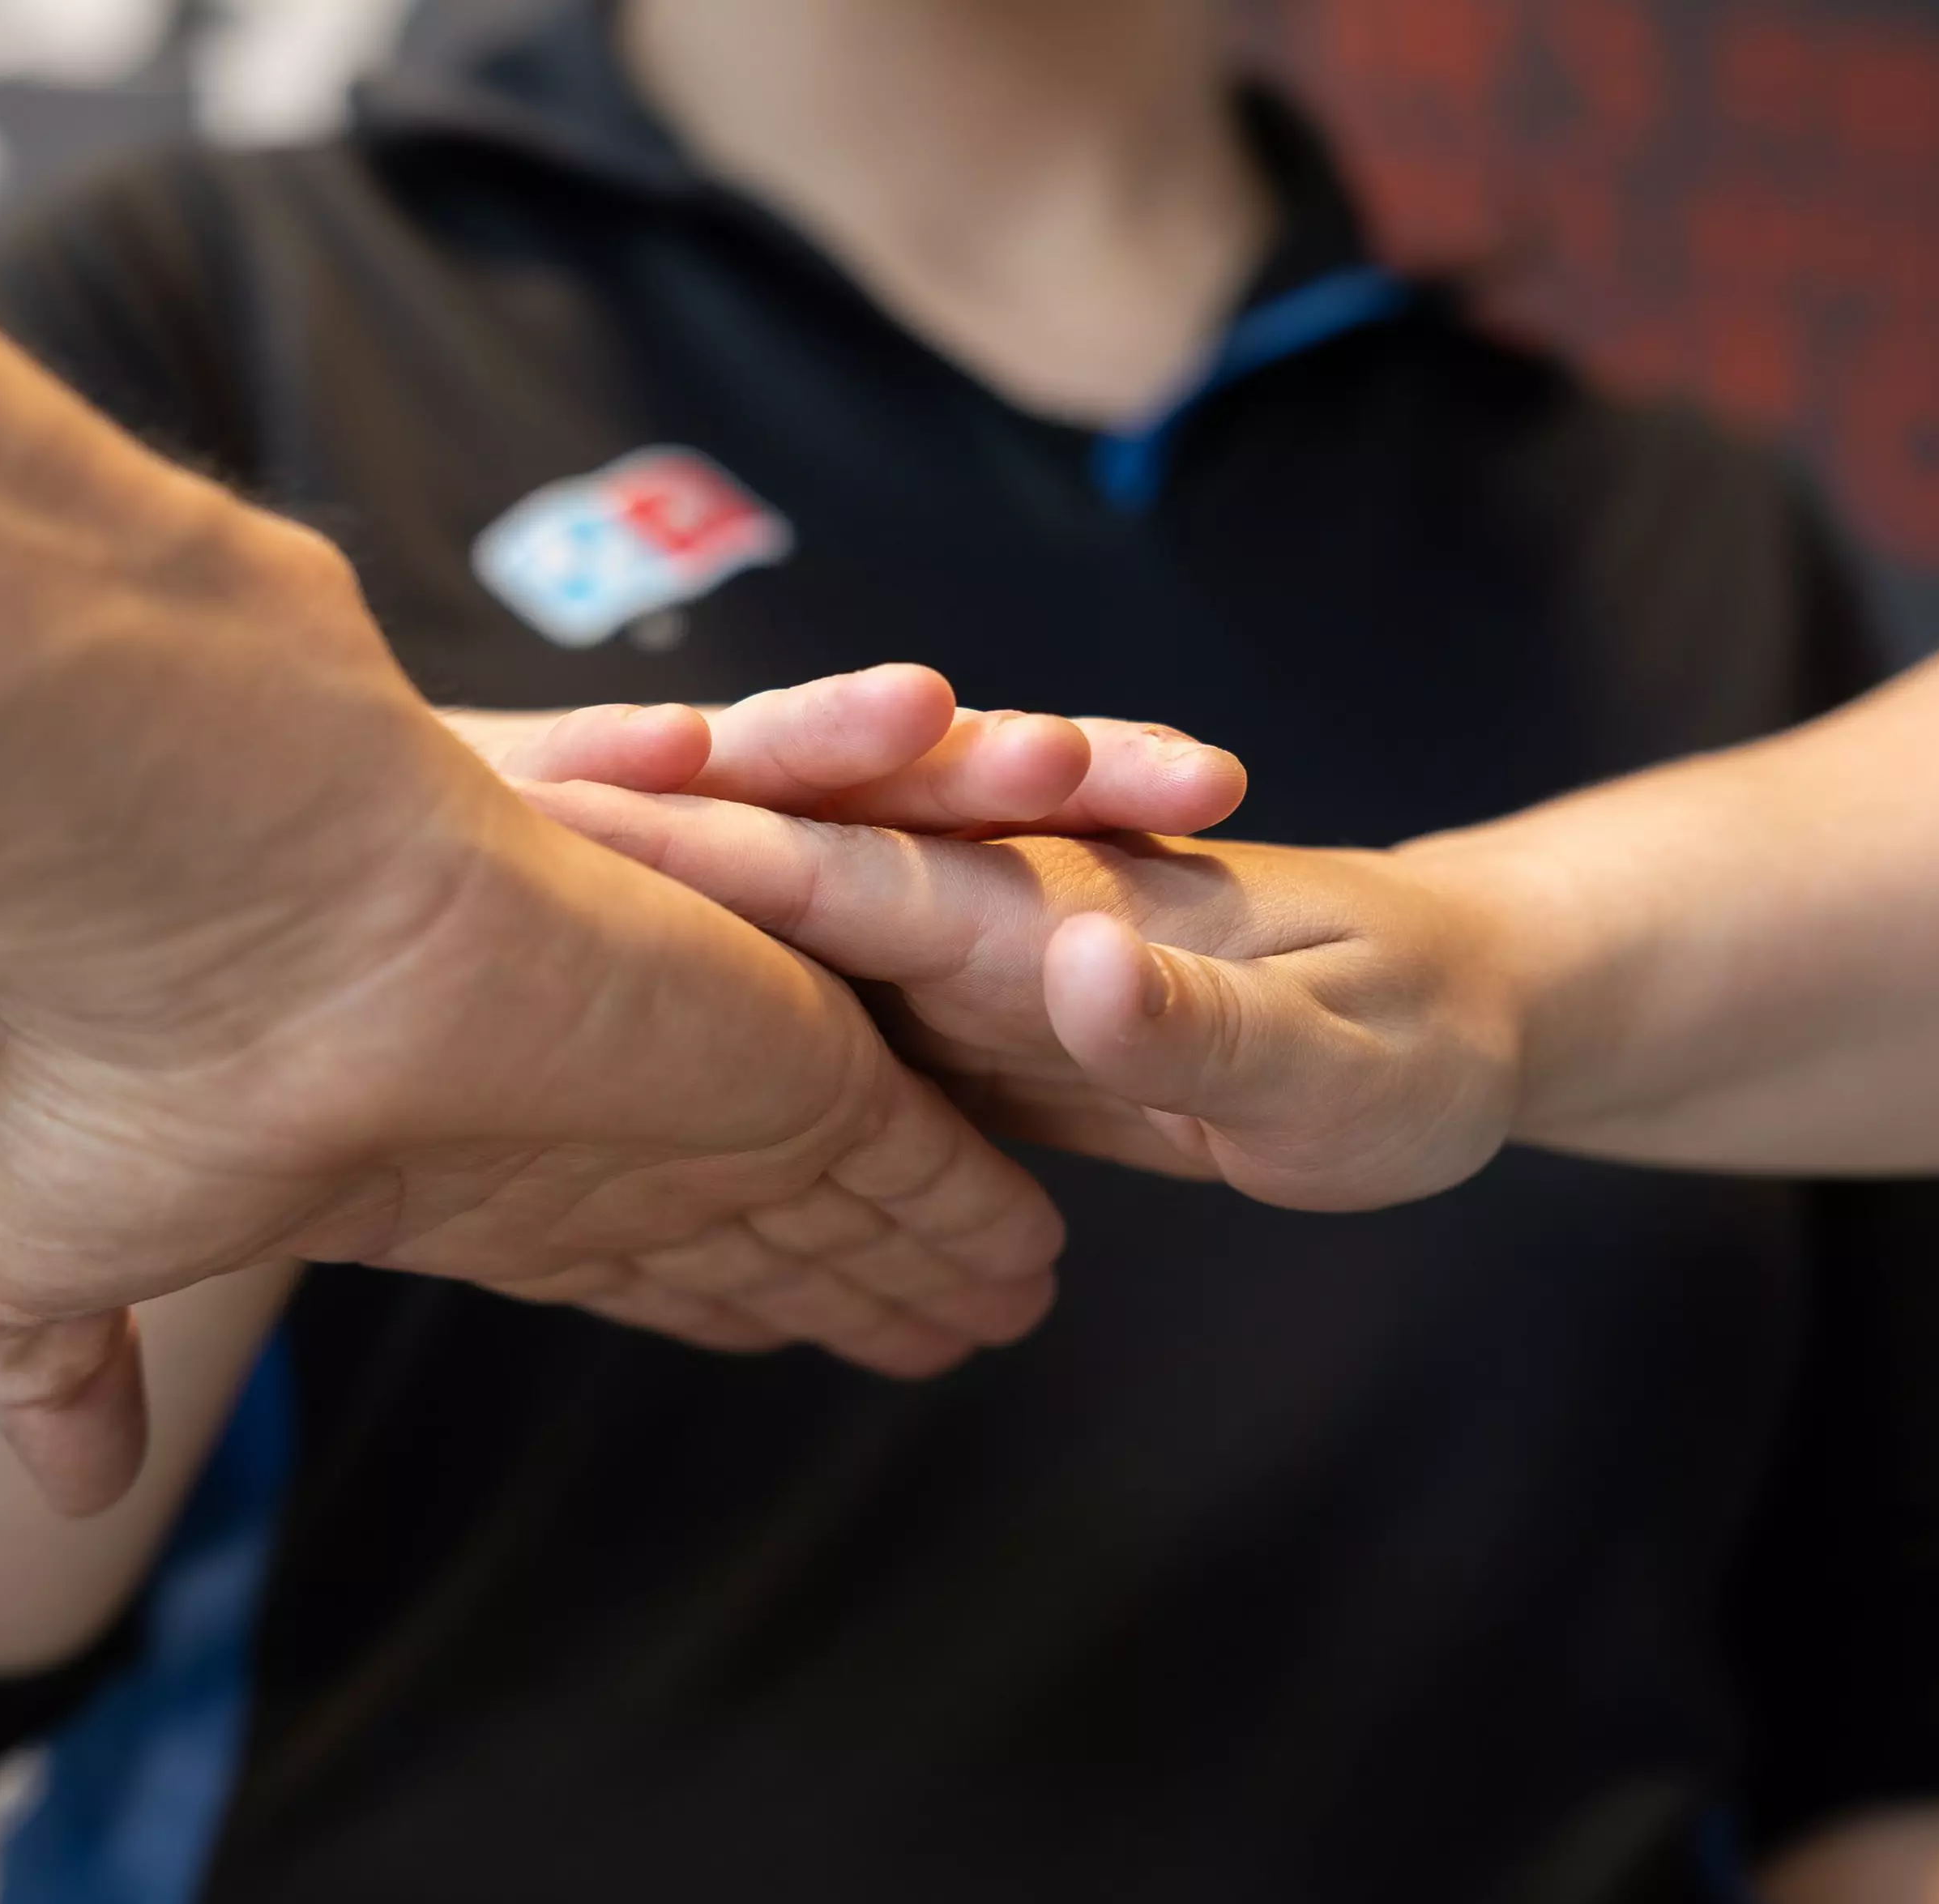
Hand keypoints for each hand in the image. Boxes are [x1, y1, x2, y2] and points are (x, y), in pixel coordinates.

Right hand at [0, 559, 1230, 1515]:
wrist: (206, 882)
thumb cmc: (127, 1049)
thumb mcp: (39, 1251)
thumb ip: (68, 1375)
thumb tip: (56, 1495)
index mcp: (468, 1167)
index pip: (622, 1257)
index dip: (699, 1298)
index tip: (760, 1332)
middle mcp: (600, 1119)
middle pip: (769, 1228)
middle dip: (854, 1278)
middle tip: (940, 1321)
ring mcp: (694, 1074)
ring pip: (859, 1186)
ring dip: (942, 1246)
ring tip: (1022, 1297)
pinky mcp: (783, 1037)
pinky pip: (922, 1137)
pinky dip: (979, 1202)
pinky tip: (1038, 1256)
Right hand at [527, 786, 1530, 1211]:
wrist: (1464, 1025)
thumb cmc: (1423, 1049)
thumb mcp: (1338, 1068)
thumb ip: (1201, 1023)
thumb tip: (1066, 956)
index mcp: (1051, 911)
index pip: (866, 864)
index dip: (725, 838)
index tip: (575, 809)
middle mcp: (982, 915)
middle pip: (791, 856)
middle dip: (641, 825)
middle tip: (474, 800)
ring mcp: (959, 963)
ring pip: (783, 917)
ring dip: (662, 881)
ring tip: (517, 855)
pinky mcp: (957, 1019)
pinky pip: (815, 1001)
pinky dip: (722, 983)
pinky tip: (622, 1009)